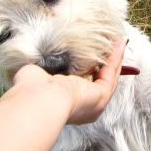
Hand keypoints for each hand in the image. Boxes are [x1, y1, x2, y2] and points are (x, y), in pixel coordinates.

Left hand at [11, 38, 126, 124]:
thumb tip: (43, 60)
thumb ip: (45, 69)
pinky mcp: (101, 96)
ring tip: (119, 42)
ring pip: (108, 78)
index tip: (94, 53)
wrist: (38, 99)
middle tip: (113, 45)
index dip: (91, 68)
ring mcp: (94, 103)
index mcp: (68, 105)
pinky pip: (110, 74)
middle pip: (100, 81)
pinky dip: (116, 59)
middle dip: (107, 63)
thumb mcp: (38, 75)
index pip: (83, 85)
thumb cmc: (30, 90)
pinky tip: (118, 45)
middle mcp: (83, 107)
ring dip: (115, 59)